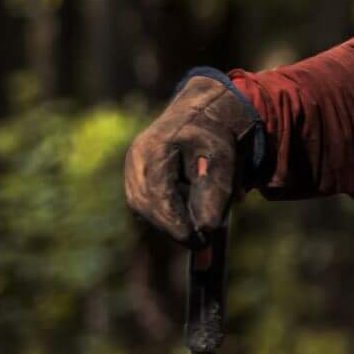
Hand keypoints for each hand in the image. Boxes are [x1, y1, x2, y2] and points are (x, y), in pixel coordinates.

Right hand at [124, 75, 256, 244]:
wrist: (200, 110)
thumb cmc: (214, 135)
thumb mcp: (224, 159)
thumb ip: (215, 191)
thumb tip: (208, 227)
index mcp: (156, 146)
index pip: (159, 194)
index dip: (176, 222)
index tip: (197, 240)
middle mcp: (136, 156)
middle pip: (146, 203)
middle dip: (172, 227)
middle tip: (200, 243)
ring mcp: (130, 165)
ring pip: (141, 205)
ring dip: (167, 222)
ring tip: (193, 231)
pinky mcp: (132, 173)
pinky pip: (142, 201)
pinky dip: (162, 213)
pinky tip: (182, 216)